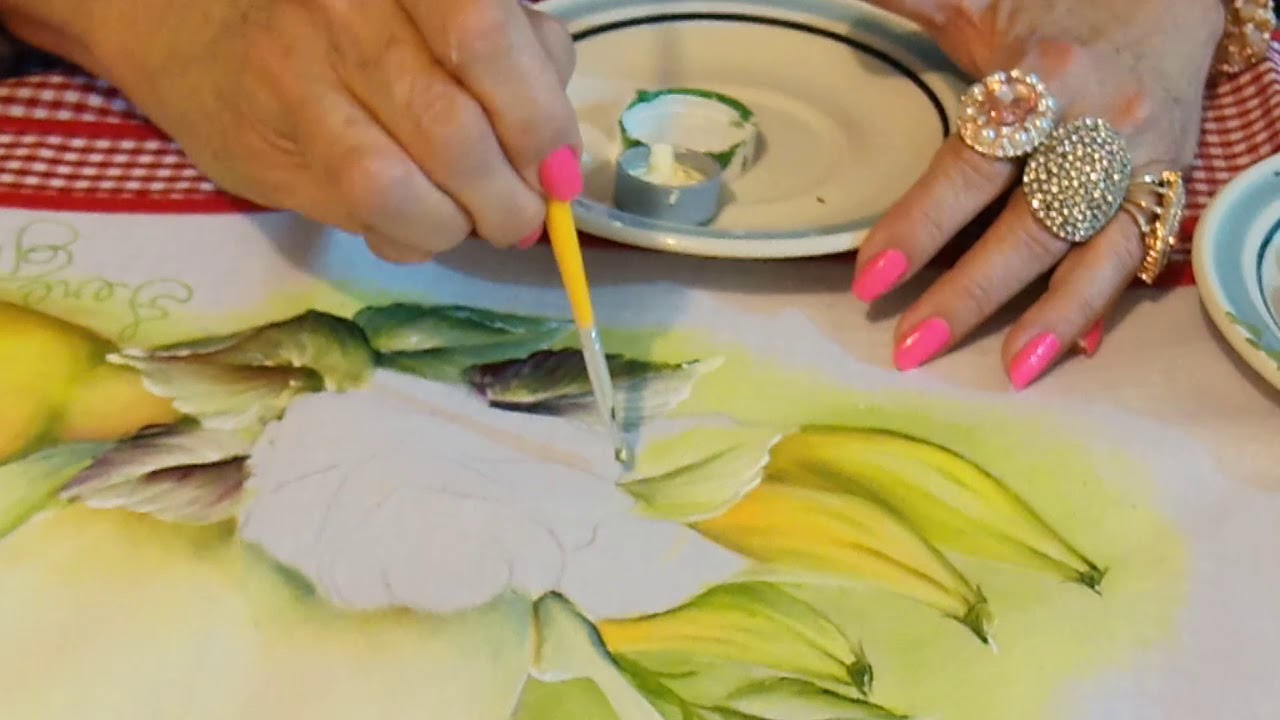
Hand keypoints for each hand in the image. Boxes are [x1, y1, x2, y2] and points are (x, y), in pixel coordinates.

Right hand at [1, 0, 580, 261]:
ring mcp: (295, 79)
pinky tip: (423, 224)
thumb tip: (557, 145)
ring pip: (404, 185)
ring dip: (465, 223)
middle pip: (452, 126)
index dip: (536, 117)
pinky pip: (364, 216)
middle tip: (528, 213)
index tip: (560, 167)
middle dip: (512, 193)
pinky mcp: (269, 150)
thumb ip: (514, 47)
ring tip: (482, 222)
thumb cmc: (357, 20)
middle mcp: (340, 9)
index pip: (484, 36)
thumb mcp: (441, 10)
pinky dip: (415, 237)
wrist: (203, 35)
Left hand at [849, 0, 1223, 387]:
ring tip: (1007, 372)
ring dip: (1047, 316)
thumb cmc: (1054, 12)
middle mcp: (1097, 127)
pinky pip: (1139, 254)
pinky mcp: (1170, 186)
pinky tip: (1068, 349)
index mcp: (1044, 78)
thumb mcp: (981, 5)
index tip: (870, 278)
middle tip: (911, 346)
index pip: (971, 165)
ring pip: (1095, 251)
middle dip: (971, 292)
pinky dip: (1102, 302)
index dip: (921, 223)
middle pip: (1031, 224)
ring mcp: (1140, 163)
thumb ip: (915, 6)